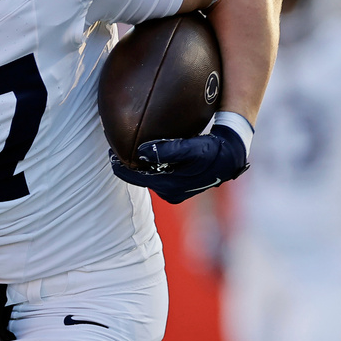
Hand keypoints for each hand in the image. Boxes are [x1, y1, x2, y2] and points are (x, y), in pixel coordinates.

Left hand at [110, 115, 250, 203]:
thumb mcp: (193, 150)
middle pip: (140, 178)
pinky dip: (147, 163)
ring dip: (135, 164)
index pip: (138, 178)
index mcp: (171, 188)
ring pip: (147, 176)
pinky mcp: (178, 182)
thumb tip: (142, 152)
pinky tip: (140, 151)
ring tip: (122, 149)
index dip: (122, 165)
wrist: (231, 156)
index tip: (110, 152)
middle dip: (126, 165)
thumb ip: (169, 150)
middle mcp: (170, 191)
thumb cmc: (212, 151)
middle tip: (111, 149)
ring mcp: (174, 188)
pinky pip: (155, 172)